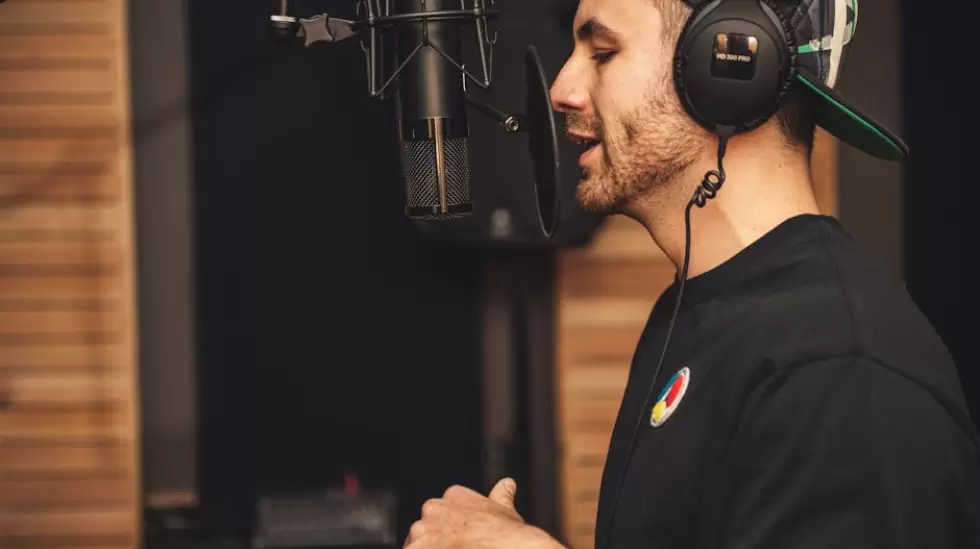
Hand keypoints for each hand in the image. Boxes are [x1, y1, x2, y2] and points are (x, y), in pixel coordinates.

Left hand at [404, 478, 561, 548]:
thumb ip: (501, 495)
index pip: (444, 511)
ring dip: (428, 548)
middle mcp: (433, 509)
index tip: (463, 540)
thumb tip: (507, 484)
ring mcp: (421, 532)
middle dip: (437, 542)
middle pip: (427, 528)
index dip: (452, 529)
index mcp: (454, 496)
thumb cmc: (505, 536)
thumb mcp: (506, 511)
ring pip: (417, 545)